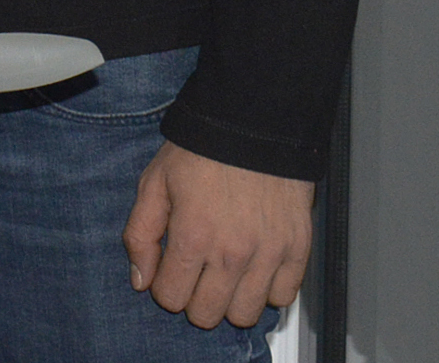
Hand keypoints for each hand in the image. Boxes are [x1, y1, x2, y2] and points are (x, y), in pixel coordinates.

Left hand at [123, 141, 313, 327]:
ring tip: (225, 274)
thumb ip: (140, 236)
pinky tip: (255, 269)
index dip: (164, 286)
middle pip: (207, 315)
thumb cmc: (200, 151)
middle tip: (196, 274)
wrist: (252, 124)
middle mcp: (232, 253)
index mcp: (192, 236)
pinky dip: (268, 290)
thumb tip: (140, 280)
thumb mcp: (154, 184)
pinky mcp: (298, 248)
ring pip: (245, 315)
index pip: (170, 298)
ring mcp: (268, 254)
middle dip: (194, 299)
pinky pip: (283, 297)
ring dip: (230, 300)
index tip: (170, 270)